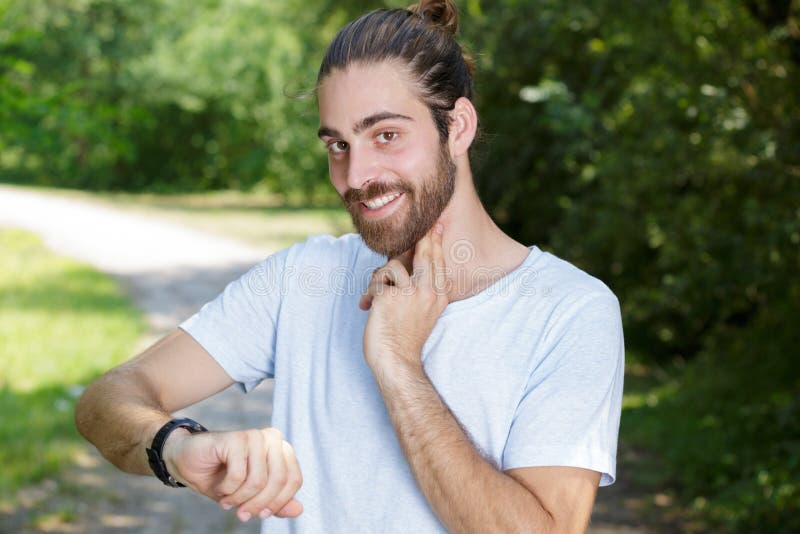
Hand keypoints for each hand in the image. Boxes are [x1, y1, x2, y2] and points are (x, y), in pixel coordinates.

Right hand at [163, 427, 302, 521]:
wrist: (187, 462)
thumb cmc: (222, 478)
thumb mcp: (252, 496)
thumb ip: (276, 502)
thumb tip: (299, 510)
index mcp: (282, 450)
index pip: (294, 480)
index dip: (278, 502)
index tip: (260, 514)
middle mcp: (272, 439)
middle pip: (279, 480)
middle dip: (258, 504)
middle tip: (242, 514)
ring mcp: (255, 436)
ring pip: (259, 480)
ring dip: (240, 498)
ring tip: (227, 501)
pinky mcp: (236, 438)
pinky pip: (239, 475)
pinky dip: (228, 489)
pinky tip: (220, 488)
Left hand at [359, 223, 447, 374]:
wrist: (396, 361)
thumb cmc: (404, 337)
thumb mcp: (423, 311)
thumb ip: (421, 288)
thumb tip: (405, 262)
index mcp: (438, 296)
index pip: (438, 262)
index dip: (435, 242)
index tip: (434, 227)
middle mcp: (428, 291)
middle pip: (424, 253)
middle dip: (418, 238)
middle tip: (419, 226)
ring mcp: (410, 293)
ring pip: (393, 264)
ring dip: (380, 277)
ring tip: (375, 296)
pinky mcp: (389, 296)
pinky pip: (376, 280)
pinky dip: (368, 292)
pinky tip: (367, 307)